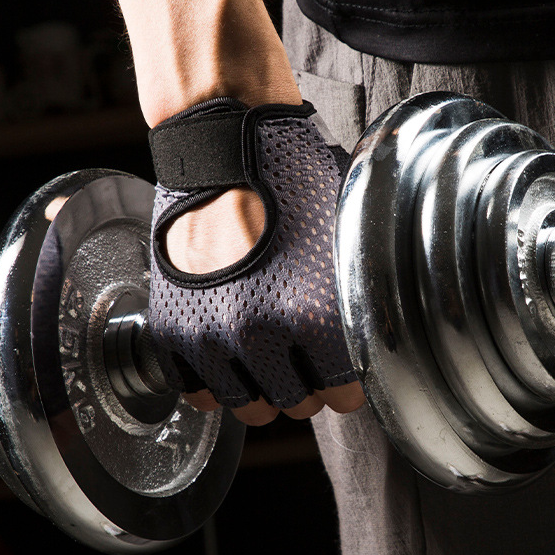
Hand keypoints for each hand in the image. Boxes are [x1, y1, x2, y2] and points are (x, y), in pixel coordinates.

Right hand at [149, 100, 365, 425]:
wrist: (224, 145)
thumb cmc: (292, 180)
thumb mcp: (347, 233)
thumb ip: (363, 294)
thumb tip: (383, 329)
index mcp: (313, 317)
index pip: (345, 397)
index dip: (349, 379)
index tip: (343, 364)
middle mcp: (259, 337)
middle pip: (298, 405)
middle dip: (309, 382)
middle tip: (305, 352)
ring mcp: (209, 336)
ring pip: (249, 408)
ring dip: (264, 387)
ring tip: (268, 353)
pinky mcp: (171, 330)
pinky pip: (196, 394)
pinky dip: (215, 381)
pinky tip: (229, 354)